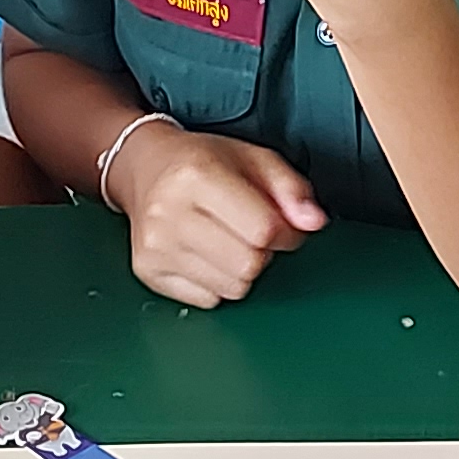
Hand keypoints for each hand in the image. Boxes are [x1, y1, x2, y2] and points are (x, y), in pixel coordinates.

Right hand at [109, 120, 327, 307]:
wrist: (145, 168)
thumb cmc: (203, 163)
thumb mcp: (255, 159)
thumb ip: (292, 189)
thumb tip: (314, 222)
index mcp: (197, 175)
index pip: (263, 230)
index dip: (286, 233)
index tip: (281, 225)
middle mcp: (169, 212)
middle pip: (248, 265)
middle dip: (262, 253)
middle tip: (251, 233)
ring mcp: (155, 246)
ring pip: (232, 288)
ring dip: (241, 270)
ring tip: (227, 241)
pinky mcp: (148, 271)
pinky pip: (208, 300)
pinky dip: (217, 283)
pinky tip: (206, 254)